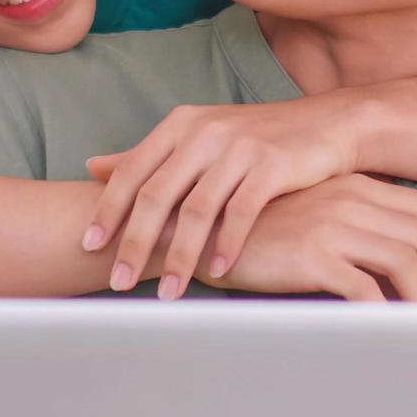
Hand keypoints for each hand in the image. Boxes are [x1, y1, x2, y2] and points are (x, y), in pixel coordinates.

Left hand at [83, 98, 362, 298]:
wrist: (327, 124)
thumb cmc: (258, 138)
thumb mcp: (199, 137)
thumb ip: (149, 156)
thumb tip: (93, 167)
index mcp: (181, 124)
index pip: (132, 171)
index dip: (108, 211)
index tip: (89, 248)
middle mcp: (205, 131)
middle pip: (158, 194)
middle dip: (135, 243)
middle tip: (119, 281)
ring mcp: (239, 146)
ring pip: (197, 209)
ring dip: (181, 256)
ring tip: (170, 291)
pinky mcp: (272, 163)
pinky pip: (241, 211)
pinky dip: (227, 244)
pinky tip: (219, 271)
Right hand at [186, 174, 416, 301]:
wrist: (202, 228)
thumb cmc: (265, 229)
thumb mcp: (319, 212)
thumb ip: (359, 225)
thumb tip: (406, 262)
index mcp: (359, 185)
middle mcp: (352, 199)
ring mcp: (332, 225)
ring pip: (406, 263)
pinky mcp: (311, 255)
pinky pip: (365, 288)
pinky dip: (385, 311)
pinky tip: (385, 325)